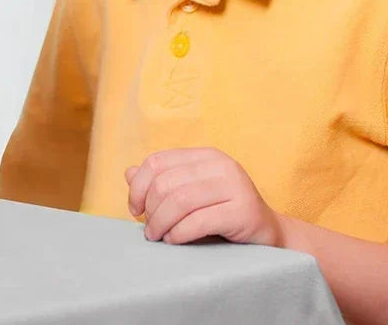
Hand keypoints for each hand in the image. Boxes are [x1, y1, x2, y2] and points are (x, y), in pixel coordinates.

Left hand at [124, 147, 283, 246]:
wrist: (269, 236)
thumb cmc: (223, 215)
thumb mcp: (190, 195)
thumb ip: (162, 182)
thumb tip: (128, 173)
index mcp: (205, 155)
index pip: (158, 161)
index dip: (138, 185)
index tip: (135, 208)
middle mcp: (221, 164)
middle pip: (166, 182)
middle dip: (150, 209)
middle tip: (150, 229)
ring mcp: (236, 185)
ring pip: (180, 200)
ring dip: (161, 223)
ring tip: (157, 237)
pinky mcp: (245, 211)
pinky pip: (199, 221)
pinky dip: (179, 233)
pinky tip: (174, 241)